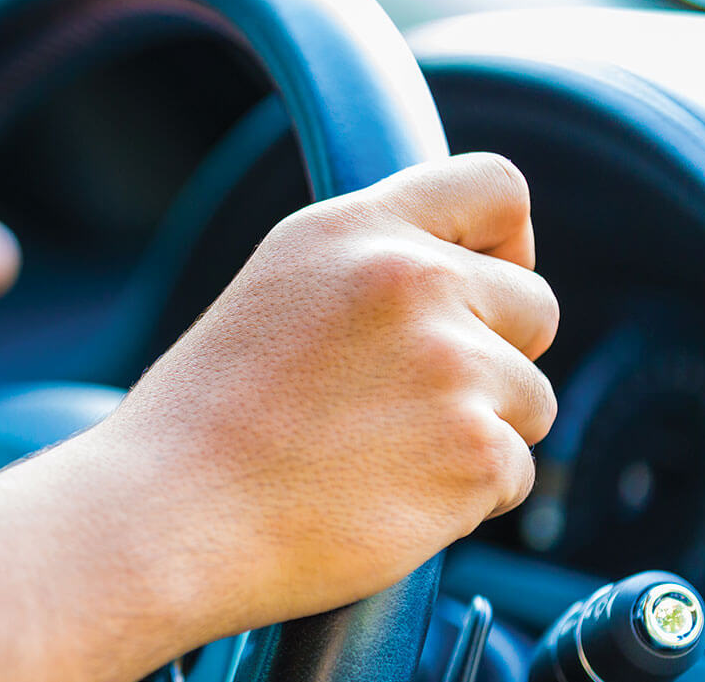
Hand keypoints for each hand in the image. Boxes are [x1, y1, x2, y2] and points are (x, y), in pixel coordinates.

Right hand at [100, 151, 557, 629]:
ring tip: (379, 459)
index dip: (508, 242)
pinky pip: (514, 472)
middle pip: (536, 304)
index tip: (487, 285)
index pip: (495, 187)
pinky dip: (465, 498)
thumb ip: (367, 272)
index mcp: (353, 232)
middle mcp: (411, 280)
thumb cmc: (201, 424)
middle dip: (498, 355)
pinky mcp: (474, 451)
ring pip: (531, 398)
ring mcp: (451, 365)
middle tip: (415, 403)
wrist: (168, 516)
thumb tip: (460, 287)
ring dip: (479, 433)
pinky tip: (385, 499)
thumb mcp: (275, 294)